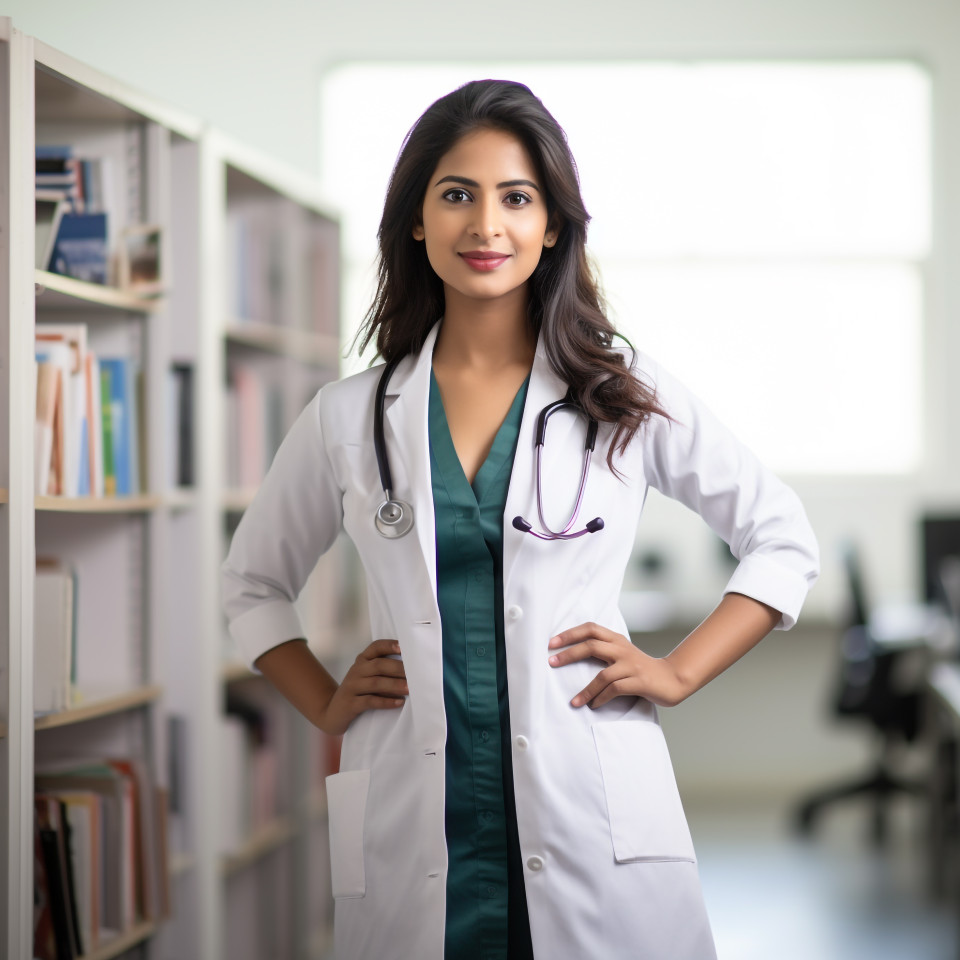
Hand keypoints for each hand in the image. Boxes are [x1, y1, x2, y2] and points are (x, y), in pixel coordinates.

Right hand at [318, 639, 407, 734]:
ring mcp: (352, 687)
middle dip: (398, 668)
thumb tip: (412, 669)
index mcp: (362, 661)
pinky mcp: (350, 703)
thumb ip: (383, 670)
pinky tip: (399, 702)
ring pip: (375, 683)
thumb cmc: (359, 692)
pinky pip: (370, 701)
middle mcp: (356, 670)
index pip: (375, 647)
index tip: (403, 647)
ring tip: (410, 689)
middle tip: (415, 674)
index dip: (389, 645)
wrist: (334, 712)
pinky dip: (386, 702)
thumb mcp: (367, 677)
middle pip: (379, 665)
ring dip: (395, 685)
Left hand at [547, 622, 686, 708]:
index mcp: (617, 639)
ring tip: (574, 701)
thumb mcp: (623, 653)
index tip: (552, 642)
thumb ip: (604, 650)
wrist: (672, 678)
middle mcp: (623, 649)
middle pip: (592, 645)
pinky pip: (614, 690)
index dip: (570, 633)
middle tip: (551, 662)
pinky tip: (593, 705)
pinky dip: (601, 698)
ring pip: (602, 674)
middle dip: (569, 654)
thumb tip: (573, 652)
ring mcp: (631, 666)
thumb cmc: (641, 668)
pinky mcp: (639, 682)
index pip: (591, 629)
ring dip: (585, 690)